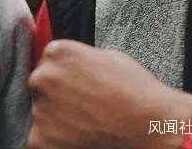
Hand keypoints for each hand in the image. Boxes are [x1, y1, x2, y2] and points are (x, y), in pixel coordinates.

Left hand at [27, 39, 191, 148]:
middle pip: (40, 85)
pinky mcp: (42, 139)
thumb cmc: (136, 91)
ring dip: (55, 118)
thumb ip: (79, 58)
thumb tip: (71, 65)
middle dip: (55, 95)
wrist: (151, 125)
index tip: (74, 86)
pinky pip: (40, 139)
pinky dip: (56, 142)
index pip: (47, 61)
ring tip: (84, 123)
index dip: (62, 75)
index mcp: (58, 52)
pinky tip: (79, 139)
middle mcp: (44, 76)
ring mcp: (42, 108)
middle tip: (80, 106)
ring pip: (41, 112)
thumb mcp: (106, 56)